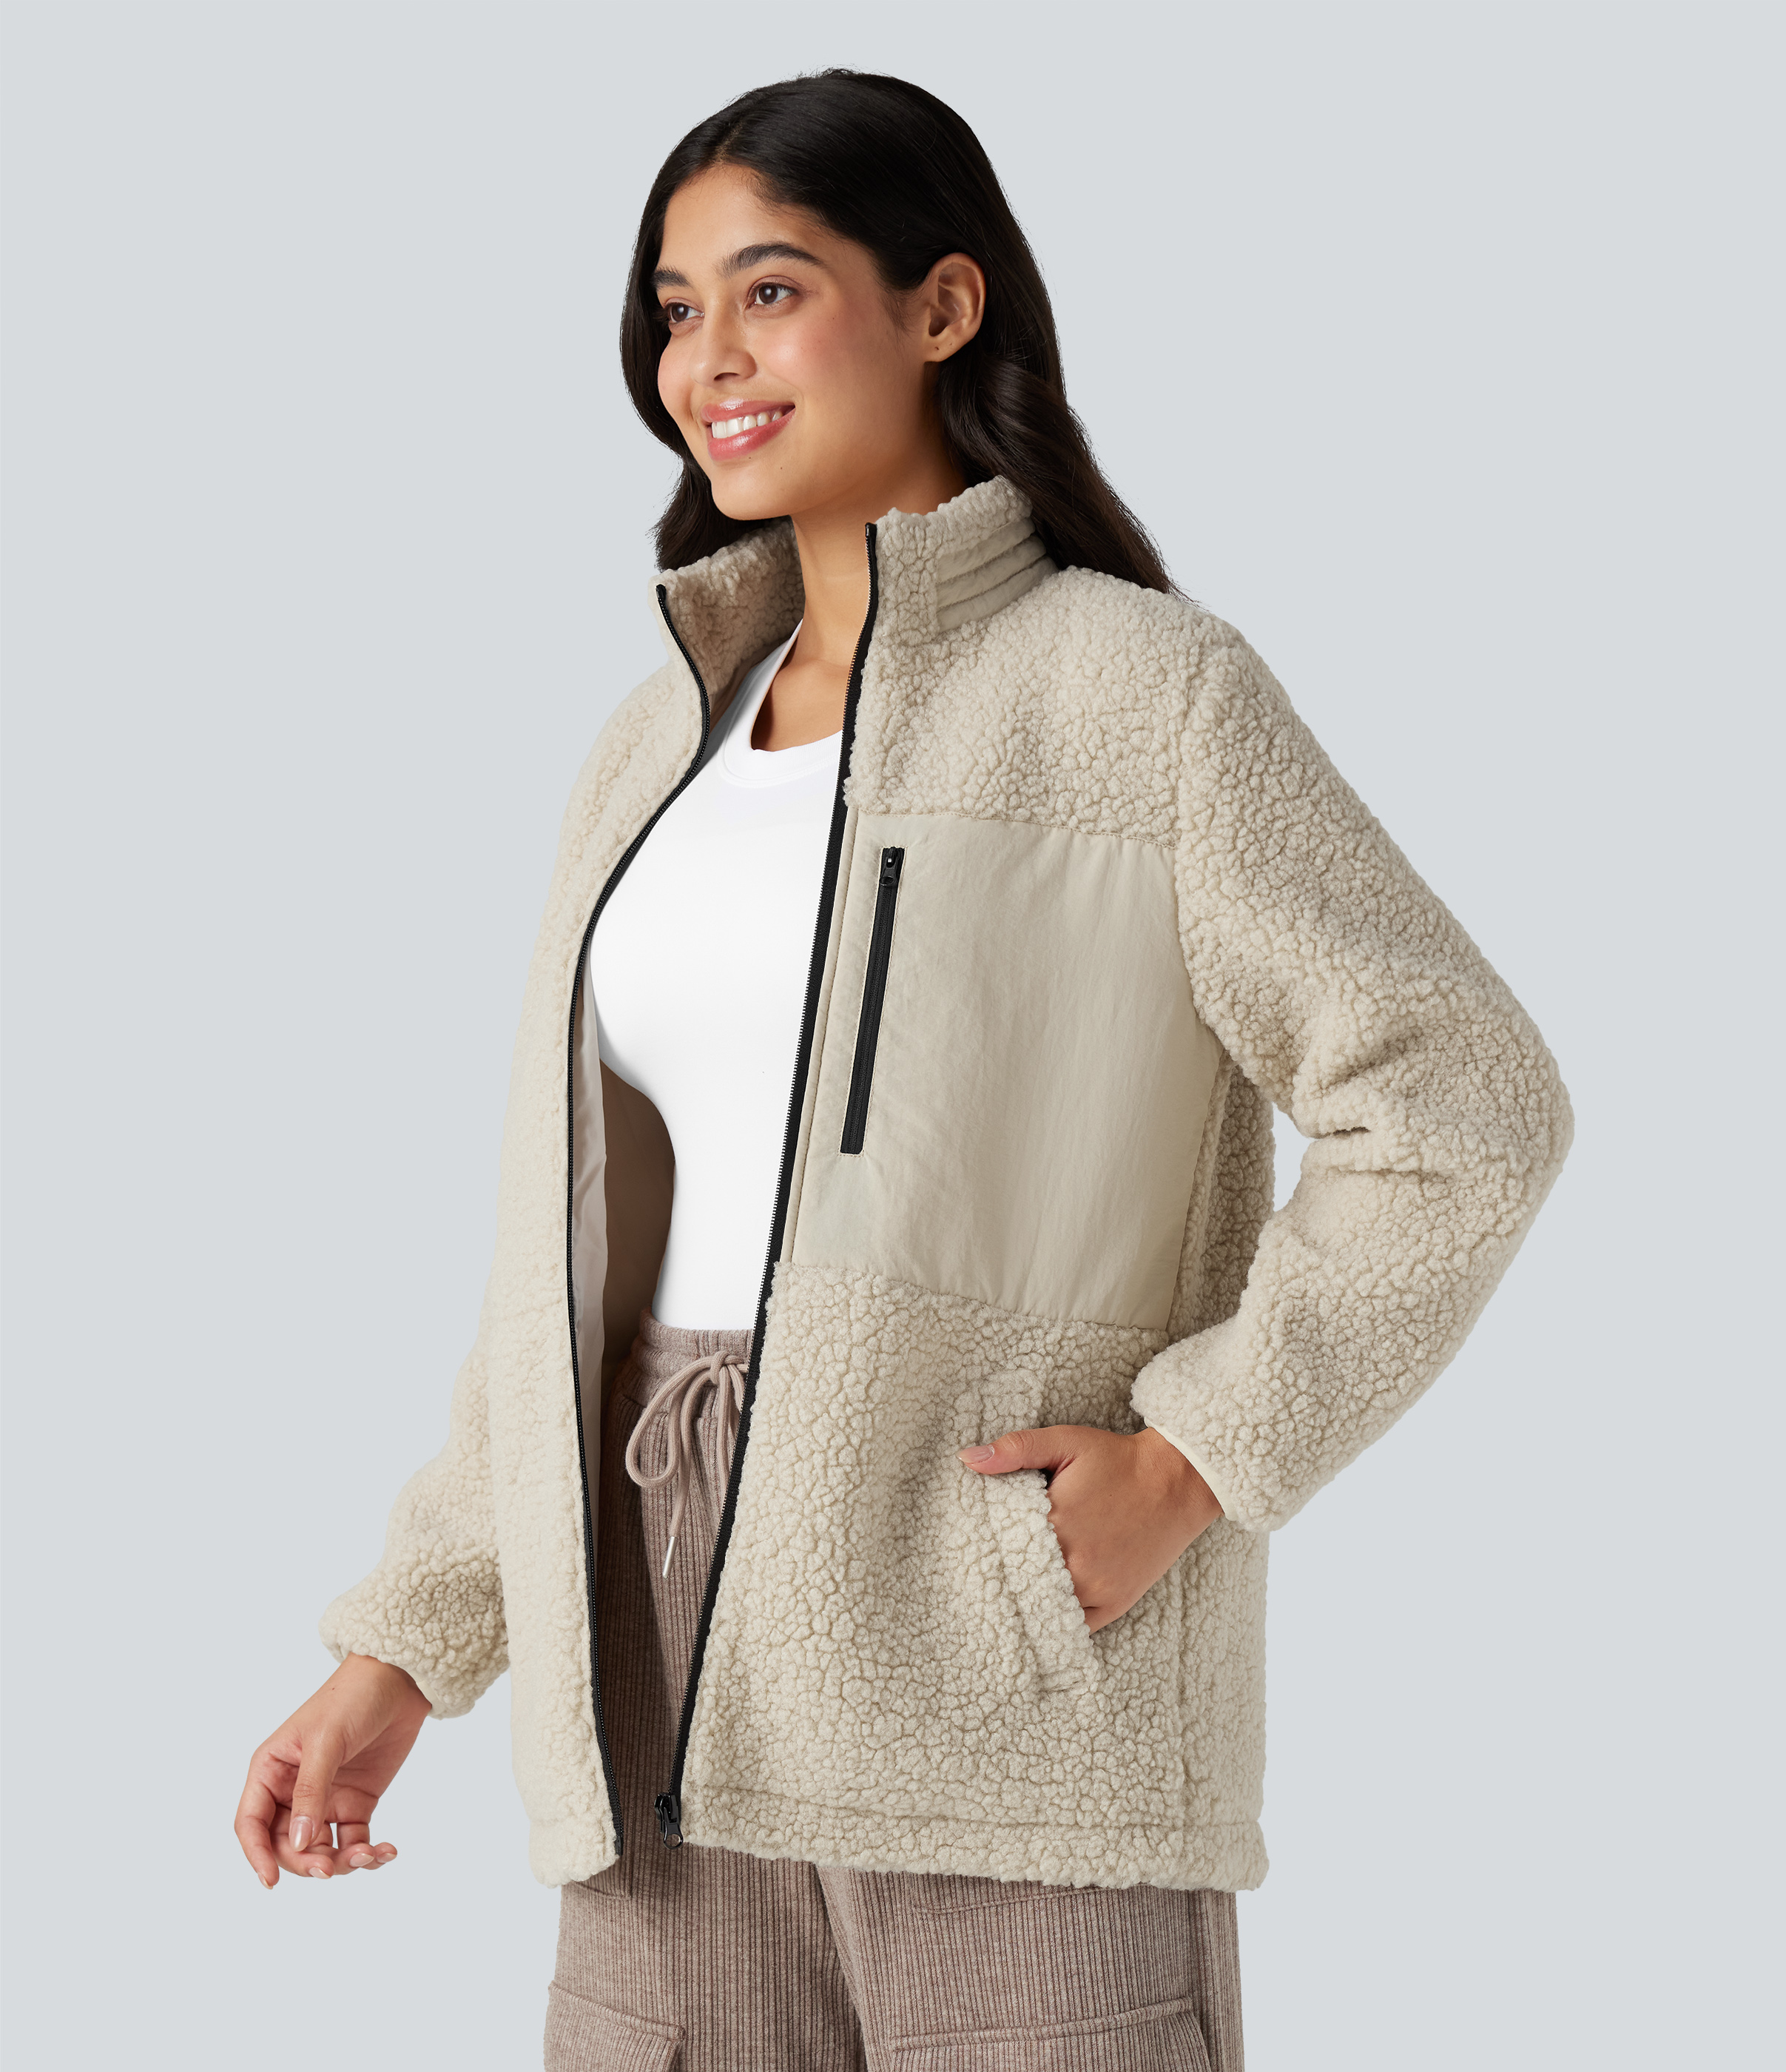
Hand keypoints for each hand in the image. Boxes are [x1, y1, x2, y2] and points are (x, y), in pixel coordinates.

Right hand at [235, 1653, 430, 1886]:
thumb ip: (311, 1793)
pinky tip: (387, 1851)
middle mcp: (292, 1790)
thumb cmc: (352, 1697)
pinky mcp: (356, 1803)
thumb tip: (299, 1843)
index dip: (256, 1855)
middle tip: (332, 1869)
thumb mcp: (326, 1742)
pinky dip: (368, 1853)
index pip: (251, 1823)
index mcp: (271, 1770)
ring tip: (370, 1855)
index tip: (271, 1882)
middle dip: (307, 1862)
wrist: (399, 1677)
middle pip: (286, 1845)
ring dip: (342, 1863)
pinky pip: (353, 1841)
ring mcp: (325, 1798)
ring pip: (321, 1850)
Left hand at [958, 1425, 1221, 1632]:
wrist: (1177, 1480)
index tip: (973, 1551)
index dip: (985, 1549)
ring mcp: (1097, 1589)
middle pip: (1019, 1582)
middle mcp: (1074, 1563)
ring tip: (1007, 1596)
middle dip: (1003, 1577)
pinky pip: (1074, 1627)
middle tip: (980, 1579)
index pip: (1001, 1549)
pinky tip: (1041, 1612)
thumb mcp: (1065, 1441)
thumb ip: (1015, 1449)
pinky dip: (1056, 1621)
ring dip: (1027, 1601)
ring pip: (1043, 1609)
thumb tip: (967, 1459)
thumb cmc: (1118, 1460)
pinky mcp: (1115, 1604)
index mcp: (1055, 1523)